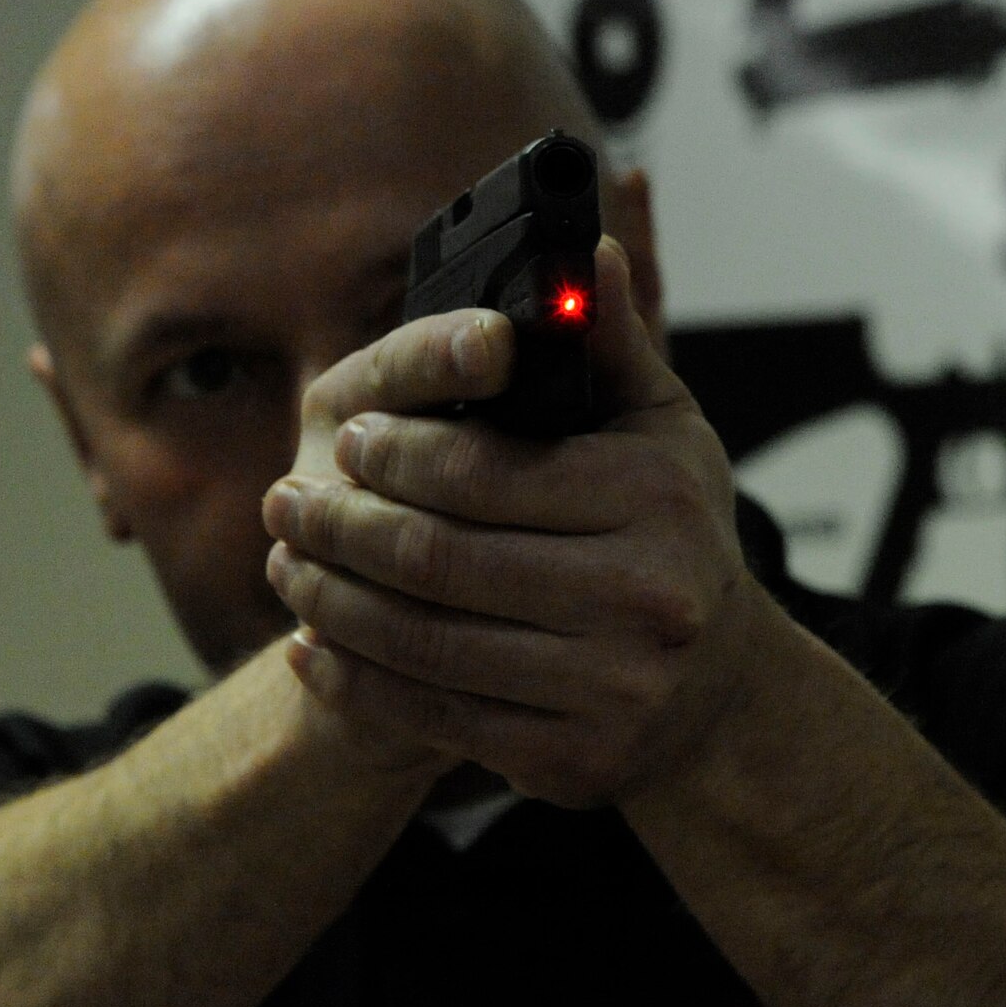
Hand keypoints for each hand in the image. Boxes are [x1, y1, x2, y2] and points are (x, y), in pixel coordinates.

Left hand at [262, 239, 771, 806]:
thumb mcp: (660, 430)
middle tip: (285, 502)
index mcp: (658, 498)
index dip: (394, 455)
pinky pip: (434, 717)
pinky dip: (358, 683)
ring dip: (333, 603)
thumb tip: (588, 245)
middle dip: (343, 528)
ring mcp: (611, 690)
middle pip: (442, 559)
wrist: (719, 694)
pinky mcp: (572, 761)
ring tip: (287, 566)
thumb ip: (608, 342)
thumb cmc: (677, 536)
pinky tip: (314, 650)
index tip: (346, 437)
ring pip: (426, 642)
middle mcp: (645, 598)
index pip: (483, 471)